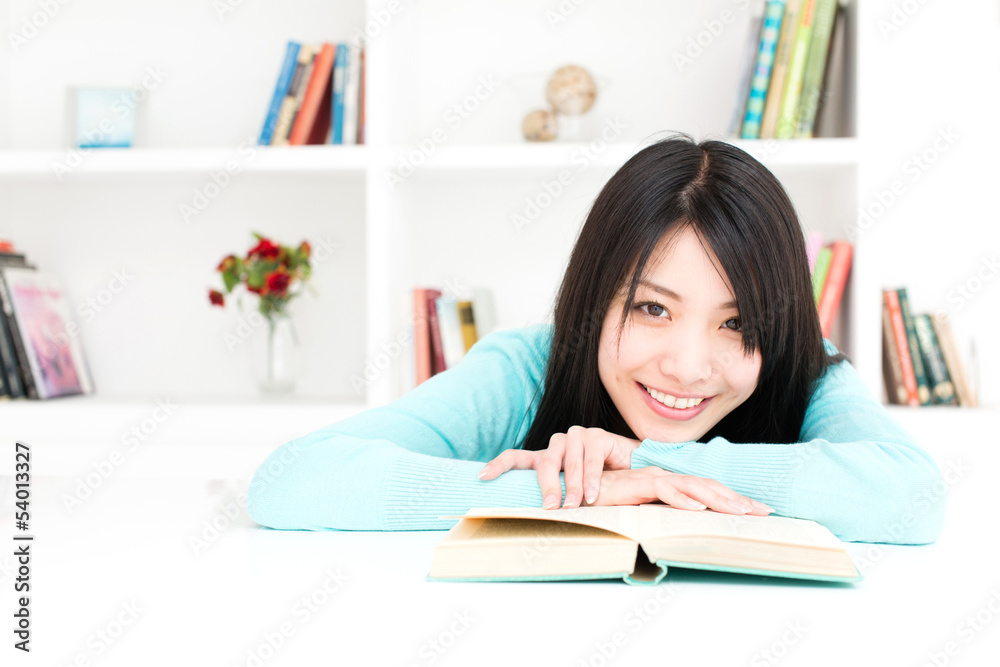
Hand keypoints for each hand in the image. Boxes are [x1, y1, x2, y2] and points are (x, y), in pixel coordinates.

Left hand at [478, 426, 640, 508]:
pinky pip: (591, 457)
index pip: (516, 457)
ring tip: (576, 505)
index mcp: (546, 457)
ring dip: (573, 486)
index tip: (482, 477)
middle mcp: (558, 443)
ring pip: (569, 462)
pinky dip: (592, 478)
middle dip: (547, 487)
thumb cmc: (599, 486)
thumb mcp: (573, 493)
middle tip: (551, 508)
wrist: (632, 472)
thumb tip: (538, 522)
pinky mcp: (596, 435)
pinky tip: (593, 494)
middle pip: (544, 463)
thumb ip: (556, 499)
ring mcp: (577, 436)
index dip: (498, 465)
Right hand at [586, 467, 772, 514]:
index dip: (732, 499)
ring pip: (691, 487)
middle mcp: (663, 478)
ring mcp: (651, 479)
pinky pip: (662, 491)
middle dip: (737, 499)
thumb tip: (682, 530)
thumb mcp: (638, 510)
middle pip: (707, 487)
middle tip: (764, 512)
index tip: (757, 511)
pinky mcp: (636, 485)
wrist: (573, 488)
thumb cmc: (604, 500)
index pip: (706, 490)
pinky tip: (699, 510)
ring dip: (718, 499)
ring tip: (741, 511)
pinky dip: (682, 500)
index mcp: (667, 484)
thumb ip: (658, 514)